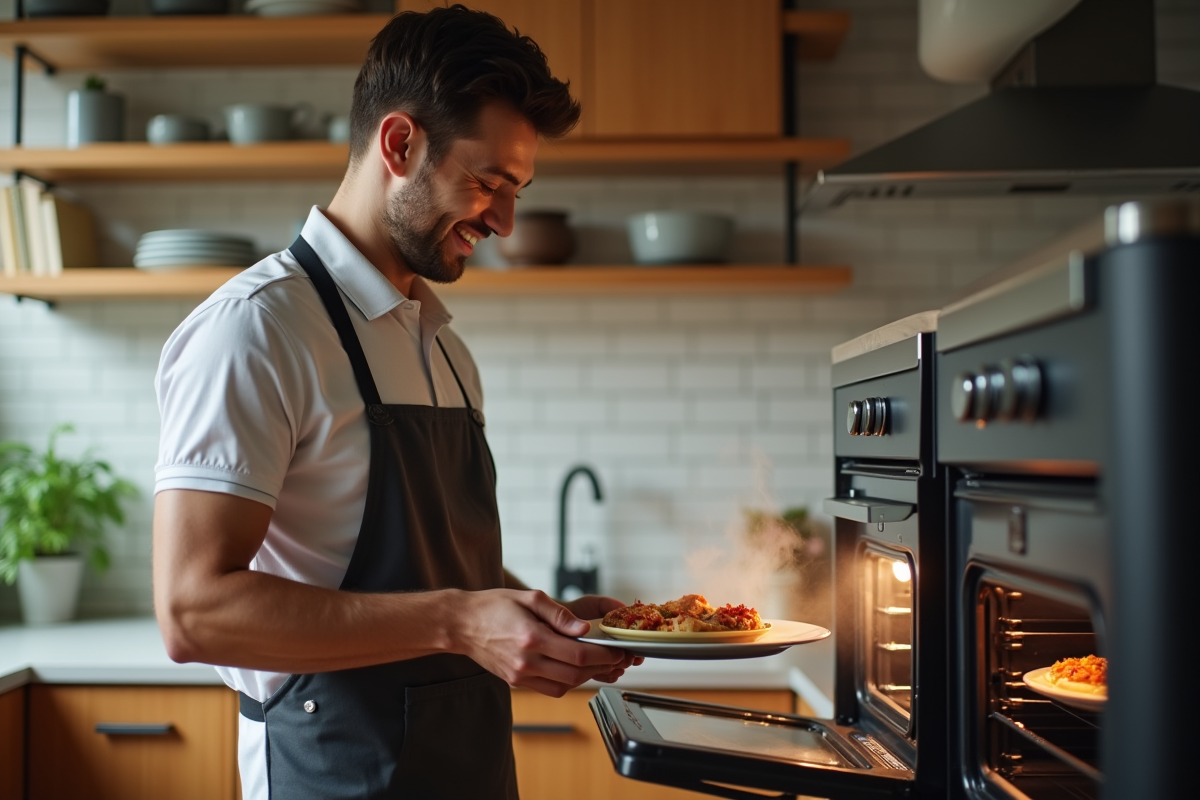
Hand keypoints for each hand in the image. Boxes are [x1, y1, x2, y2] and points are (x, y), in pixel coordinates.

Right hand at [450, 589, 635, 696]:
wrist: (462, 625)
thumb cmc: (494, 606)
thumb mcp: (530, 598)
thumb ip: (560, 615)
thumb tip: (585, 628)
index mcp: (531, 638)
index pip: (577, 654)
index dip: (603, 654)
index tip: (618, 650)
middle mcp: (526, 661)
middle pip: (575, 673)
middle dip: (601, 666)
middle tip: (615, 657)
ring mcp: (521, 675)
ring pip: (565, 685)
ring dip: (586, 676)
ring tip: (597, 661)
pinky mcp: (517, 682)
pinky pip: (550, 689)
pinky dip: (567, 681)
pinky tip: (573, 667)